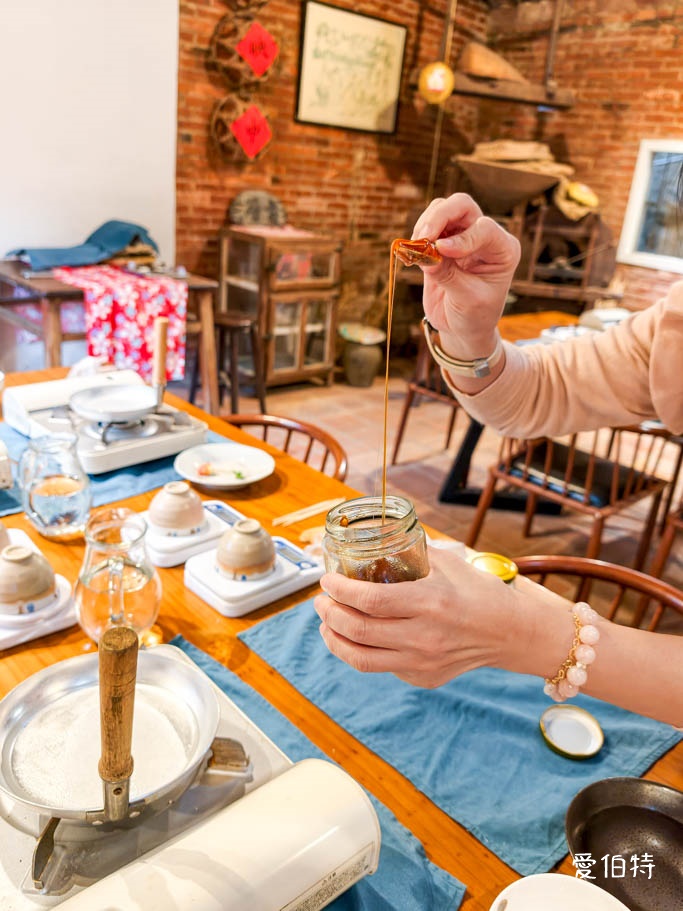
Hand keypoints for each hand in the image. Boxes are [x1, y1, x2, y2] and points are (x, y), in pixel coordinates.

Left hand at [314, 548, 516, 686]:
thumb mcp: (446, 562)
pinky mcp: (423, 678)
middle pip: (358, 631)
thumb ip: (410, 552)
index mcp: (428, 602)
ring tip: (327, 623)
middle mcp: (423, 636)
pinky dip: (360, 651)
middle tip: (321, 601)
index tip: (327, 580)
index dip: (340, 591)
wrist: (510, 631)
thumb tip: (373, 537)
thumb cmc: (476, 591)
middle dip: (329, 614)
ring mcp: (422, 662)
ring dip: (334, 639)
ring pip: (361, 658)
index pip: (369, 600)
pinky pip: (381, 667)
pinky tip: (355, 636)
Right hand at [411, 193, 520, 357]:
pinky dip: (417, 235)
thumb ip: (448, 275)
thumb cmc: (475, 316)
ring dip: (426, 224)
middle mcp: (484, 236)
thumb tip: (427, 252)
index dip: (462, 237)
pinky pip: (427, 225)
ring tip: (417, 248)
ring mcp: (461, 236)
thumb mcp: (467, 300)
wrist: (464, 328)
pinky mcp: (441, 242)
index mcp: (503, 249)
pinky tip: (413, 253)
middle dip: (440, 216)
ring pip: (442, 209)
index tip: (442, 251)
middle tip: (423, 237)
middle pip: (462, 205)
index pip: (484, 228)